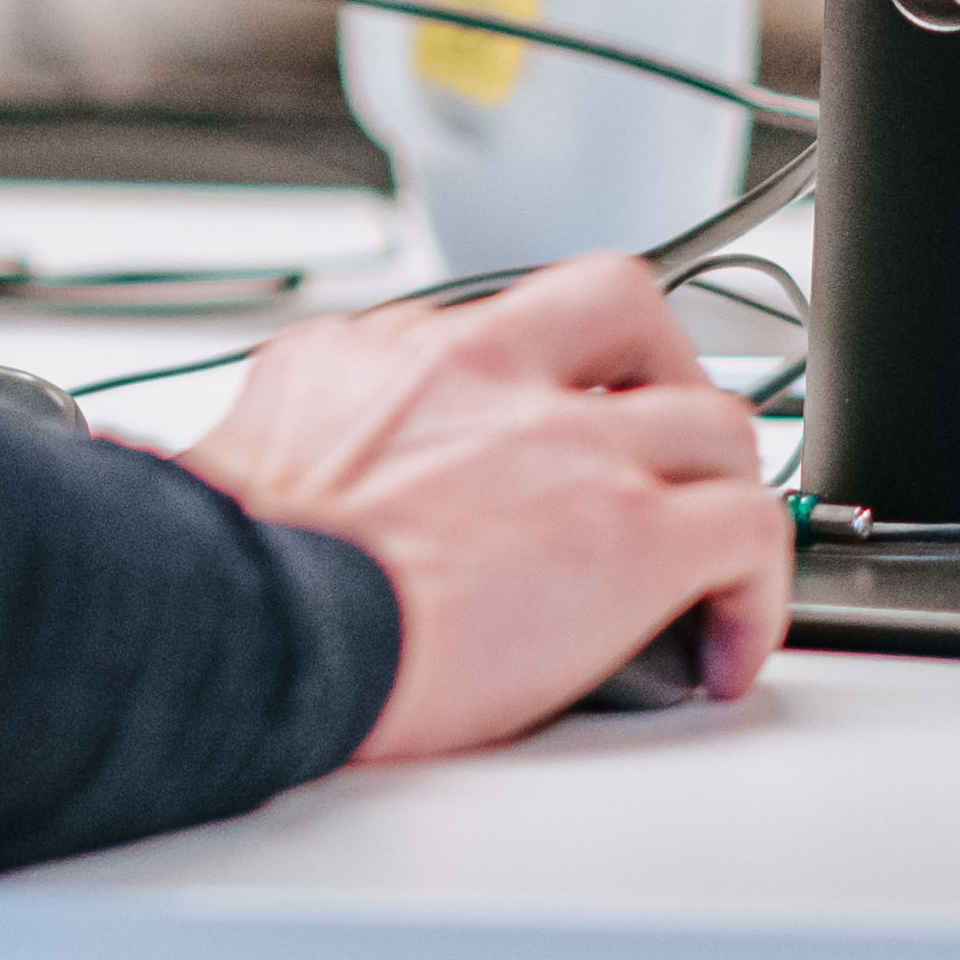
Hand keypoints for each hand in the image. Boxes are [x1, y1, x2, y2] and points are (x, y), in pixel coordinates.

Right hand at [178, 253, 793, 760]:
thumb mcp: (230, 463)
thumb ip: (274, 448)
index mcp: (371, 355)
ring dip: (723, 487)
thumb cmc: (216, 583)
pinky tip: (727, 650)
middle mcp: (481, 373)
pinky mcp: (628, 535)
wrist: (240, 630)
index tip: (547, 421)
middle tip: (659, 452)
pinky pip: (749, 532)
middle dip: (660, 377)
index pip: (487, 324)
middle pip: (625, 310)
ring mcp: (568, 446)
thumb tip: (203, 474)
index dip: (539, 375)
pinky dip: (756, 594)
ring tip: (714, 562)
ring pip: (714, 419)